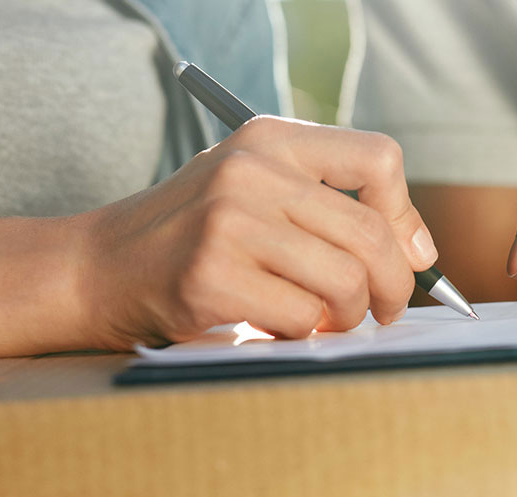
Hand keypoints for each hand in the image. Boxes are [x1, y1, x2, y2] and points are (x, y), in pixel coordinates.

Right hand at [78, 116, 437, 348]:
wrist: (99, 267)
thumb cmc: (188, 235)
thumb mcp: (252, 192)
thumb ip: (325, 206)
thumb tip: (417, 251)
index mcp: (267, 139)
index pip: (378, 159)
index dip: (404, 215)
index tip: (407, 254)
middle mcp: (250, 171)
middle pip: (371, 233)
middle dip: (393, 286)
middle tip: (383, 311)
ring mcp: (227, 222)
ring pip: (343, 282)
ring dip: (348, 317)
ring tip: (326, 322)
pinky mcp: (210, 277)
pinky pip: (300, 318)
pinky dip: (303, 336)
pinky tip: (279, 330)